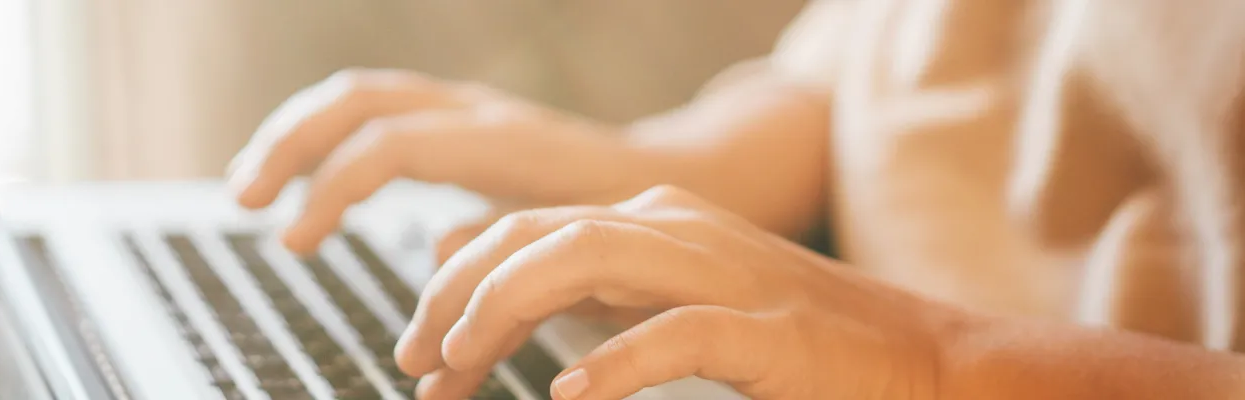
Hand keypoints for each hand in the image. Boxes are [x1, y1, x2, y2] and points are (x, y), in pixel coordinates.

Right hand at [225, 68, 659, 253]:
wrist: (687, 178)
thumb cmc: (637, 223)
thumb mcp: (574, 243)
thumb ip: (506, 244)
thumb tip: (437, 251)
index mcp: (501, 141)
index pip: (389, 147)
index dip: (331, 191)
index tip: (296, 244)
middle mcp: (478, 112)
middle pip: (360, 99)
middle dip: (291, 143)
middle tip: (244, 199)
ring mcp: (470, 110)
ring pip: (364, 95)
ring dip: (300, 134)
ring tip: (252, 184)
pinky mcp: (466, 123)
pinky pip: (383, 112)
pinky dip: (334, 140)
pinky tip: (312, 179)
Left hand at [397, 185, 960, 398]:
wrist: (916, 359)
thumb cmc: (783, 341)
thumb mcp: (661, 303)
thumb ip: (581, 290)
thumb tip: (481, 285)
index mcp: (648, 223)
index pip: (521, 232)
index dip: (452, 286)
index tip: (415, 354)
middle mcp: (676, 230)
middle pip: (535, 234)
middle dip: (457, 294)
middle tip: (415, 363)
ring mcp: (724, 272)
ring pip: (589, 255)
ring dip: (507, 307)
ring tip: (461, 363)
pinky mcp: (769, 330)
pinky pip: (680, 332)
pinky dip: (617, 361)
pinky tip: (569, 394)